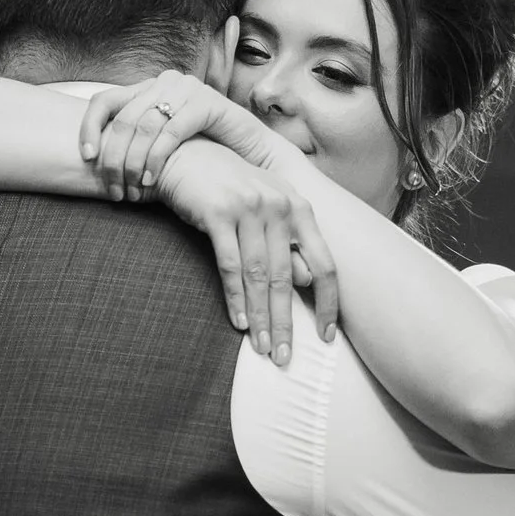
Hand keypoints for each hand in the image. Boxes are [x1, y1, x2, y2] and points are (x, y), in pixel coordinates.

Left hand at [80, 67, 282, 202]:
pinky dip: (156, 158)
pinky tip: (150, 179)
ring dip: (133, 163)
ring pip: (144, 127)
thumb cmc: (204, 151)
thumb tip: (95, 159)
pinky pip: (170, 132)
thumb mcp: (161, 143)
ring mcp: (185, 89)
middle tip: (113, 189)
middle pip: (122, 119)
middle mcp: (163, 82)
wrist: (250, 154)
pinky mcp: (206, 102)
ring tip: (132, 189)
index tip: (87, 159)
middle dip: (113, 159)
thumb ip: (134, 141)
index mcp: (147, 87)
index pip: (104, 101)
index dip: (89, 129)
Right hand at [152, 142, 338, 364]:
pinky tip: (239, 323)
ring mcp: (250, 208)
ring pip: (260, 276)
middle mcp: (280, 206)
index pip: (324, 265)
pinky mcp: (219, 212)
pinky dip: (236, 298)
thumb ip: (288, 243)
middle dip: (287, 323)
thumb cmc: (230, 190)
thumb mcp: (266, 212)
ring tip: (263, 349)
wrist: (186, 157)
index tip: (326, 338)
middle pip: (289, 278)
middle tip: (285, 358)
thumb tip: (307, 283)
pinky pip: (231, 266)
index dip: (327, 304)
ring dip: (261, 318)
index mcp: (300, 208)